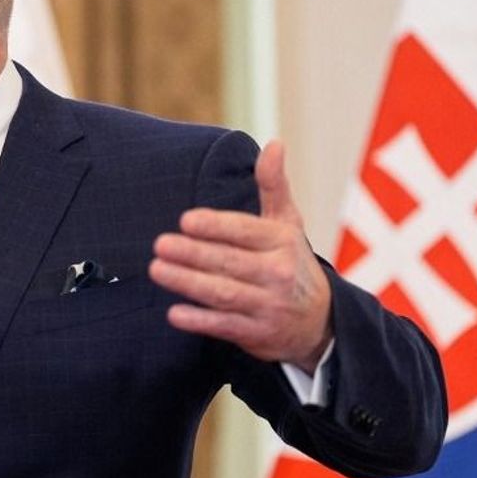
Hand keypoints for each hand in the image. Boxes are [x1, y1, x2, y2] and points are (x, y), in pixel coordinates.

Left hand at [149, 140, 331, 372]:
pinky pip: (225, 326)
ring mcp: (269, 305)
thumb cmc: (290, 260)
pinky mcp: (257, 333)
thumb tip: (274, 143)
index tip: (186, 220)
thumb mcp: (287, 222)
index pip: (245, 231)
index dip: (216, 226)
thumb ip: (273, 185)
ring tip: (157, 269)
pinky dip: (200, 320)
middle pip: (229, 262)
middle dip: (193, 254)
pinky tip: (174, 312)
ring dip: (188, 282)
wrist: (319, 321)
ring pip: (223, 293)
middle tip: (160, 244)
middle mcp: (278, 273)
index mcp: (281, 241)